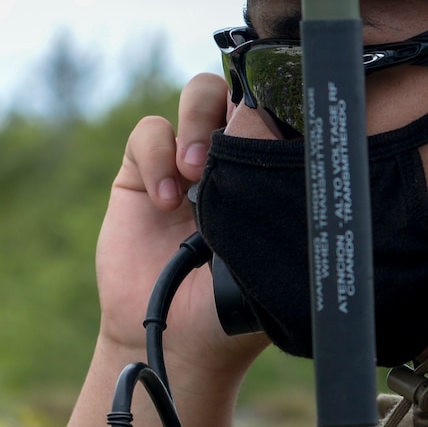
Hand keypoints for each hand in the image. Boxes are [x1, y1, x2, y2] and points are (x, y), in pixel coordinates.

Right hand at [98, 72, 268, 386]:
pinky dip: (156, 156)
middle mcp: (235, 156)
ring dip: (196, 122)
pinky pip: (149, 132)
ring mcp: (187, 160)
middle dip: (239, 103)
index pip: (285, 109)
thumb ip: (271, 192)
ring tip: (194, 171)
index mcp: (273, 169)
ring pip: (199, 94)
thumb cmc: (234, 305)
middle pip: (243, 87)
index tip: (277, 120)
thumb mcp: (267, 249)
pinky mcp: (142, 172)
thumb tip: (273, 133)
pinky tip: (165, 200)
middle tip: (231, 147)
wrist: (175, 338)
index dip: (281, 99)